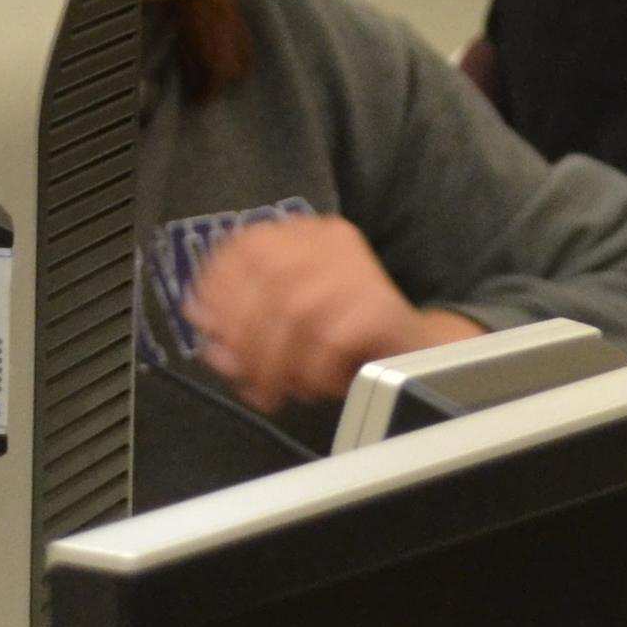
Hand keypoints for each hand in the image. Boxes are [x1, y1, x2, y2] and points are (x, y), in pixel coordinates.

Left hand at [183, 216, 447, 414]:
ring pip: (294, 311)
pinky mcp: (380, 304)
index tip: (208, 331)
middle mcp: (327, 239)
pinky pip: (330, 339)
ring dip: (276, 362)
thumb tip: (212, 346)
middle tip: (247, 380)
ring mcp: (358, 267)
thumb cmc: (344, 341)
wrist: (418, 355)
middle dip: (246, 338)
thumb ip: (244, 332)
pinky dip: (313, 370)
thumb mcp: (286, 332)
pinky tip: (314, 387)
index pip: (244, 247)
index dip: (218, 288)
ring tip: (278, 392)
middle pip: (266, 281)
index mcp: (300, 235)